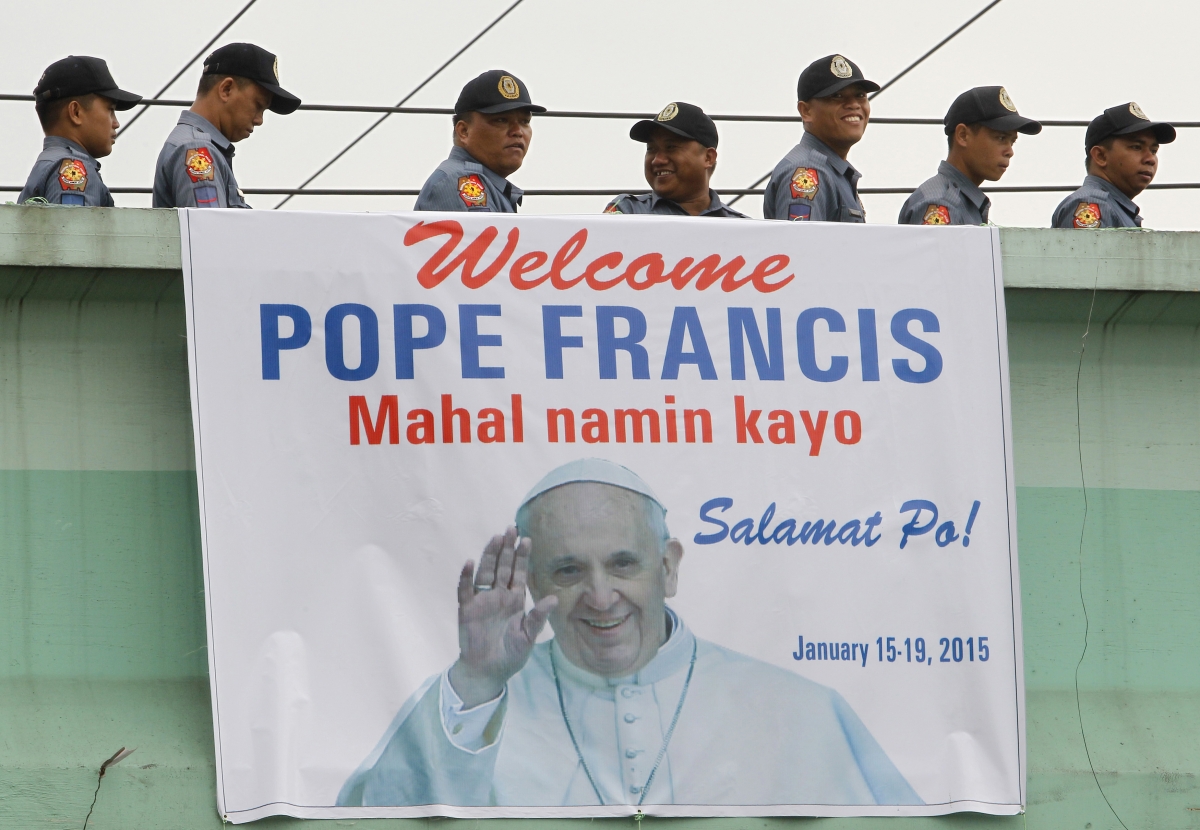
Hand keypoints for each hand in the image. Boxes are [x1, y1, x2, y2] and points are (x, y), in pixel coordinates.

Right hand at [448, 527, 556, 707]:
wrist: (489, 672)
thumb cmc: (510, 654)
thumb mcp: (528, 636)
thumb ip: (538, 617)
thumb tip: (554, 599)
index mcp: (514, 600)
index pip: (518, 573)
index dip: (522, 556)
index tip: (527, 539)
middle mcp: (498, 596)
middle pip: (502, 567)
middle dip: (507, 548)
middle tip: (511, 529)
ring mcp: (482, 601)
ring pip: (485, 573)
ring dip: (489, 556)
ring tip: (495, 538)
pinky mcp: (467, 610)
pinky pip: (465, 590)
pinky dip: (466, 577)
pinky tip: (469, 563)